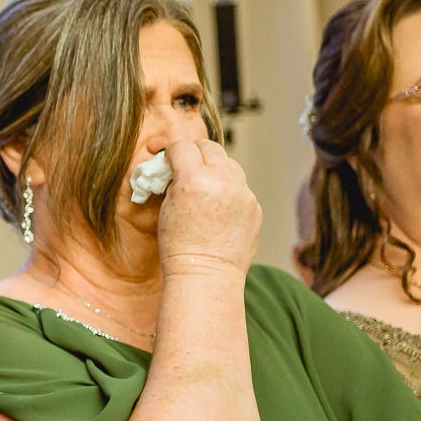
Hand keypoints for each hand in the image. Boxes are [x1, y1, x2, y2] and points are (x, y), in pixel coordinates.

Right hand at [155, 139, 260, 275]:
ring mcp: (243, 193)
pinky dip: (228, 189)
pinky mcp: (255, 206)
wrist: (206, 274)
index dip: (170, 150)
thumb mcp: (166, 207)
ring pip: (228, 163)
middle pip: (208, 147)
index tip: (165, 157)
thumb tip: (177, 168)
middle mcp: (221, 181)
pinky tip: (218, 208)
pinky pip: (240, 186)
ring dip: (214, 168)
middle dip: (194, 152)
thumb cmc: (178, 246)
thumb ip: (175, 181)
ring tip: (204, 186)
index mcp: (193, 180)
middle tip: (185, 165)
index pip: (181, 146)